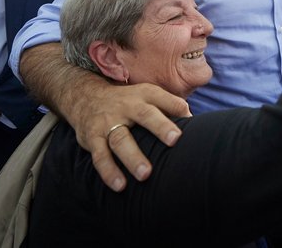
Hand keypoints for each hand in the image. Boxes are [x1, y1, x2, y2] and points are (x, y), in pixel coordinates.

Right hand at [20, 43, 191, 191]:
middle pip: (145, 115)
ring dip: (132, 158)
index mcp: (144, 94)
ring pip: (121, 139)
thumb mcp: (148, 96)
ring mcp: (108, 122)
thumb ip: (172, 107)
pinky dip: (109, 172)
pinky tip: (120, 186)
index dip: (176, 107)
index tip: (189, 121)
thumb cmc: (129, 102)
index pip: (163, 98)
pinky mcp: (93, 138)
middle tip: (174, 140)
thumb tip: (195, 124)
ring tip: (145, 175)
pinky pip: (100, 156)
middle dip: (159, 127)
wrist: (86, 97)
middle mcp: (126, 106)